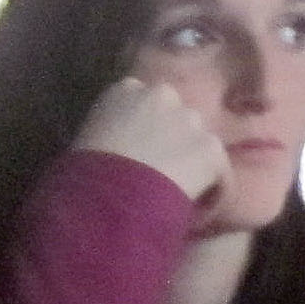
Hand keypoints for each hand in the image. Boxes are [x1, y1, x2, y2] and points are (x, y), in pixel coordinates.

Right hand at [75, 79, 226, 203]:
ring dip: (194, 166)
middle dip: (175, 144)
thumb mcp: (88, 139)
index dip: (149, 130)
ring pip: (201, 145)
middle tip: (164, 175)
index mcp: (125, 89)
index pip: (147, 102)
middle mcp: (162, 95)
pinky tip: (199, 213)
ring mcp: (190, 120)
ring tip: (179, 195)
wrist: (104, 194)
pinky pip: (221, 174)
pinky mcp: (211, 148)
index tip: (144, 154)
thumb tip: (124, 147)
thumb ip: (113, 130)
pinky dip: (214, 194)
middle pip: (178, 119)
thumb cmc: (83, 172)